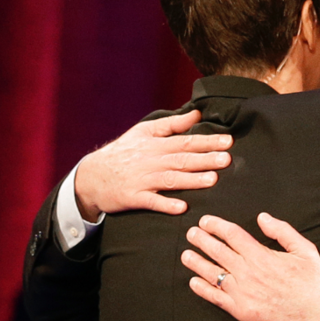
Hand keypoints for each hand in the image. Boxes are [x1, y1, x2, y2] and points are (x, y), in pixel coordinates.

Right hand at [75, 110, 231, 220]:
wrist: (91, 176)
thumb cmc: (123, 152)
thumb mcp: (144, 132)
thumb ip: (172, 124)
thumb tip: (197, 114)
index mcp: (155, 144)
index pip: (186, 141)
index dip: (207, 141)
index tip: (228, 141)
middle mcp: (151, 161)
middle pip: (181, 159)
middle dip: (205, 159)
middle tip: (227, 159)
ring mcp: (142, 180)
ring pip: (170, 180)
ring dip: (191, 180)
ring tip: (212, 180)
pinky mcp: (133, 197)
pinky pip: (151, 201)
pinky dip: (165, 204)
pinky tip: (181, 207)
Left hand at [181, 213, 319, 320]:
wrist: (318, 317)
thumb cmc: (313, 282)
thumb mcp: (305, 250)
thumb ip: (282, 231)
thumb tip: (262, 217)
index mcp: (262, 256)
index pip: (232, 235)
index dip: (216, 226)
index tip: (205, 221)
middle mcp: (248, 273)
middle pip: (218, 251)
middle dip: (201, 240)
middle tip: (190, 233)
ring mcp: (242, 293)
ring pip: (212, 274)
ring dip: (196, 262)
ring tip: (186, 254)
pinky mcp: (241, 311)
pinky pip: (216, 298)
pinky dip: (202, 289)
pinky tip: (193, 282)